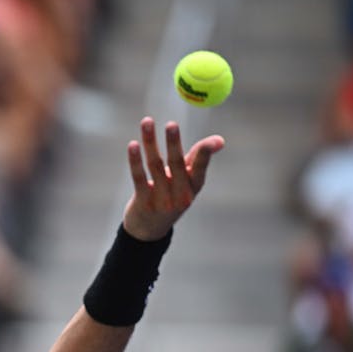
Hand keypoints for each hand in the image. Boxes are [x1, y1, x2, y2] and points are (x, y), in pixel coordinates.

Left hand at [122, 117, 224, 240]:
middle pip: (176, 165)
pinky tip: (133, 145)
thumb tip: (219, 140)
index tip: (213, 140)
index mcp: (193, 188)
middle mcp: (180, 195)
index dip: (206, 154)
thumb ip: (197, 160)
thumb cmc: (171, 196)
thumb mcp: (186, 182)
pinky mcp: (143, 202)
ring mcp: (161, 200)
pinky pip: (139, 177)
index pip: (200, 169)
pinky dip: (135, 161)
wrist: (149, 230)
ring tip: (147, 121)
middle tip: (172, 124)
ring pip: (155, 166)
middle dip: (174, 143)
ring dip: (150, 142)